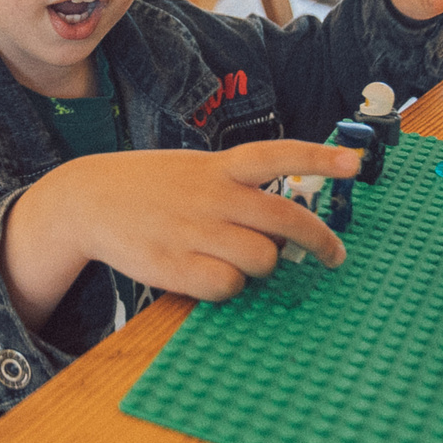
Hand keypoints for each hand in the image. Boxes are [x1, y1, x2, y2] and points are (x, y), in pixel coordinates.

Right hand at [4, 140, 361, 314]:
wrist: (87, 200)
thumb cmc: (151, 188)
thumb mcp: (195, 171)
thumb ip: (237, 191)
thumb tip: (281, 230)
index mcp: (218, 167)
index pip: (278, 155)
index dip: (319, 158)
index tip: (355, 163)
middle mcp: (213, 195)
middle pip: (286, 220)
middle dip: (321, 241)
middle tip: (334, 256)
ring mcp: (196, 230)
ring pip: (263, 259)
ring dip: (262, 266)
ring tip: (237, 259)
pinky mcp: (177, 265)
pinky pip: (229, 287)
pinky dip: (228, 287)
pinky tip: (208, 274)